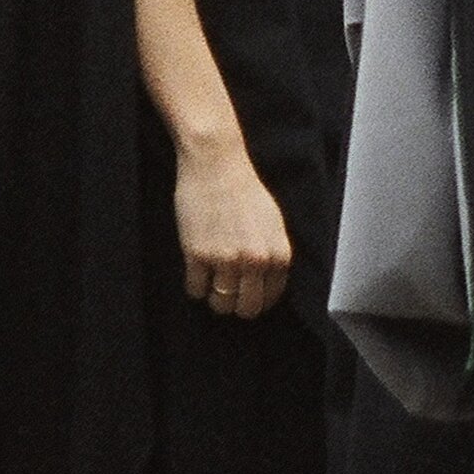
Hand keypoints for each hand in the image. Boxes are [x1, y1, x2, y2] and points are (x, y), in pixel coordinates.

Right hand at [175, 134, 292, 319]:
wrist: (215, 166)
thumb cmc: (243, 188)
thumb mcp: (272, 225)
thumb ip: (272, 254)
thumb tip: (263, 278)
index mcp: (278, 256)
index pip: (270, 298)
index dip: (256, 300)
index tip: (245, 297)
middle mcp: (255, 262)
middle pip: (247, 307)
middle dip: (236, 306)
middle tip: (226, 296)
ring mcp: (225, 260)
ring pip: (221, 303)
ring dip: (214, 299)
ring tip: (209, 287)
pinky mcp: (197, 255)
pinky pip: (196, 288)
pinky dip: (195, 287)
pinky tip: (194, 276)